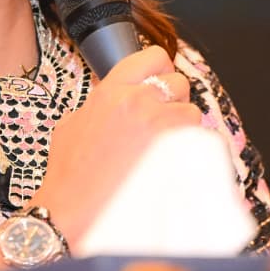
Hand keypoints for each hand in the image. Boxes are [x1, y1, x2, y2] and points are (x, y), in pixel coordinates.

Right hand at [34, 46, 201, 246]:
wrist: (72, 214)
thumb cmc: (69, 177)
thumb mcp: (72, 124)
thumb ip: (99, 103)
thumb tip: (117, 97)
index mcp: (111, 91)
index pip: (152, 56)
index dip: (160, 69)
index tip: (158, 84)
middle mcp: (138, 102)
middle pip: (179, 82)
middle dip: (173, 101)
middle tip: (159, 124)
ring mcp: (159, 127)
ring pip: (192, 112)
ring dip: (183, 128)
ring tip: (163, 151)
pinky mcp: (177, 153)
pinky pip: (200, 141)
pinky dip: (192, 151)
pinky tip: (172, 166)